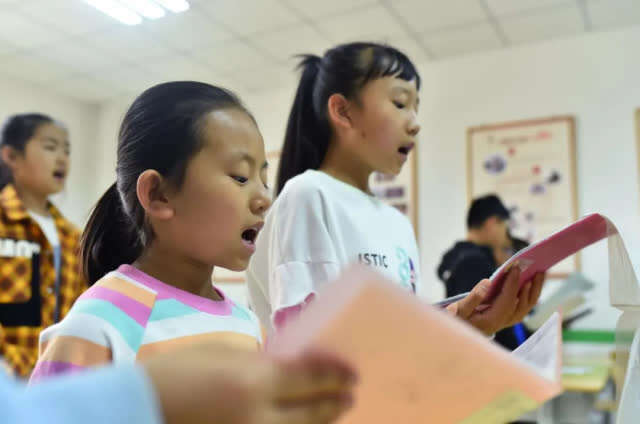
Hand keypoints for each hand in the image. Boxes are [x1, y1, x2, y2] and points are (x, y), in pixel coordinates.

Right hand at [143, 343, 356, 423]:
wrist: (141, 407)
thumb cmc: (179, 371)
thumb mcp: (224, 355)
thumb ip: (260, 363)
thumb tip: (288, 368)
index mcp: (256, 380)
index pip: (311, 377)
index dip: (334, 375)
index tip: (350, 373)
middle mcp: (261, 414)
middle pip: (312, 410)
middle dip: (335, 402)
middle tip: (350, 394)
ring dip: (321, 421)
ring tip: (335, 412)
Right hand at [446, 265, 544, 335]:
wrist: (456, 337)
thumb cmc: (457, 320)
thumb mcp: (459, 309)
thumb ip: (473, 297)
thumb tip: (487, 282)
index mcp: (492, 320)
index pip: (508, 300)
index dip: (512, 283)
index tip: (515, 267)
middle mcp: (502, 322)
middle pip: (523, 305)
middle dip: (532, 287)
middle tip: (539, 270)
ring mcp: (505, 322)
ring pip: (525, 307)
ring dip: (534, 291)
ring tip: (540, 275)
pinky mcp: (505, 319)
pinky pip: (522, 308)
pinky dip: (529, 296)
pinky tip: (531, 285)